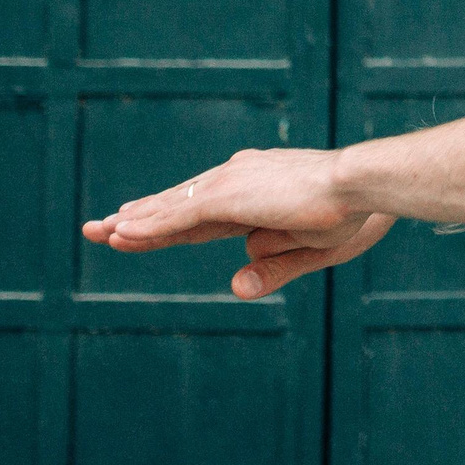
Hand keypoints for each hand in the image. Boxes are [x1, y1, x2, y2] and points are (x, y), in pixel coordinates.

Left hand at [81, 147, 380, 297]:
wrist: (365, 187)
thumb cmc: (354, 215)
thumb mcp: (310, 252)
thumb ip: (271, 267)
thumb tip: (235, 286)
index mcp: (256, 191)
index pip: (200, 213)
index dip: (167, 223)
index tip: (136, 227)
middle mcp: (237, 179)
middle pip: (176, 205)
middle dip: (137, 219)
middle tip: (99, 229)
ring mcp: (231, 185)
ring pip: (171, 209)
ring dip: (134, 223)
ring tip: (100, 233)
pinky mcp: (229, 196)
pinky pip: (179, 217)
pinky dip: (149, 226)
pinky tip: (123, 233)